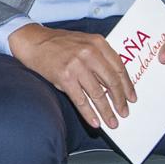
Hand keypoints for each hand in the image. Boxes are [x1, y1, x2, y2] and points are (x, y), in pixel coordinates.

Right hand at [10, 23, 135, 128]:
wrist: (32, 41)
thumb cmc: (58, 43)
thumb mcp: (83, 42)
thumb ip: (99, 57)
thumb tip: (113, 83)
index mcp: (98, 43)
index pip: (119, 68)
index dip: (127, 86)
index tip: (132, 98)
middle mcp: (89, 53)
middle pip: (111, 82)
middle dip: (120, 101)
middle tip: (124, 113)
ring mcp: (76, 65)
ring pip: (98, 94)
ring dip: (107, 111)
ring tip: (112, 122)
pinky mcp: (64, 77)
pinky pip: (81, 100)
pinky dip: (89, 114)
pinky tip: (95, 122)